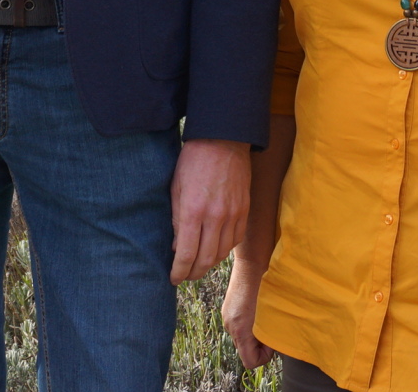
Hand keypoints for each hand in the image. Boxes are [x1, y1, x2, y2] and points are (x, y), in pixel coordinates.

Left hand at [170, 138, 249, 284]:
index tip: (173, 278)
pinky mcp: (244, 210)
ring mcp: (233, 214)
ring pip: (222, 253)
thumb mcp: (176, 187)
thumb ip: (176, 219)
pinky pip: (235, 240)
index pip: (186, 254)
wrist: (223, 139)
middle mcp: (215, 216)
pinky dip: (224, 249)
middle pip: (205, 259)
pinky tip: (215, 248)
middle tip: (185, 275)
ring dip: (208, 263)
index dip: (179, 271)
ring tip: (198, 265)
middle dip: (193, 272)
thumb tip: (177, 247)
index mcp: (193, 210)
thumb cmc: (194, 160)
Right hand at [221, 260, 275, 369]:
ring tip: (266, 318)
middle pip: (245, 351)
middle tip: (271, 329)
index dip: (265, 356)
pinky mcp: (228, 308)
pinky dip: (249, 324)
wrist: (253, 260)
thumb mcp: (271, 314)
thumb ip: (270, 334)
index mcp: (240, 330)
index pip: (251, 362)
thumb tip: (273, 345)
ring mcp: (227, 316)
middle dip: (259, 345)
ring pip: (242, 338)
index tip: (273, 340)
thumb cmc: (268, 286)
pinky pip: (238, 326)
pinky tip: (258, 310)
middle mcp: (230, 326)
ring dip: (254, 334)